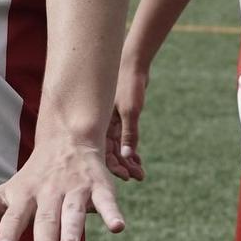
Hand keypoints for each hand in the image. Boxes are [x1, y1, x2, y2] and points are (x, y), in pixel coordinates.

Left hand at [0, 132, 125, 240]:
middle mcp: (48, 193)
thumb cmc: (30, 180)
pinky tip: (118, 227)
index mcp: (23, 197)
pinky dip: (112, 213)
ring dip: (73, 229)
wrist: (65, 140)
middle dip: (44, 238)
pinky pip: (107, 201)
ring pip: (73, 211)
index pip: (13, 217)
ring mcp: (73, 190)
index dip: (8, 233)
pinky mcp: (98, 187)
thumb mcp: (3, 194)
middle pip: (46, 218)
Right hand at [105, 58, 148, 180]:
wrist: (134, 64)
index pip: (103, 151)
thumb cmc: (129, 84)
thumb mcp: (130, 110)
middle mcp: (103, 124)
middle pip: (110, 152)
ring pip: (118, 147)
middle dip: (123, 166)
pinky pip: (124, 138)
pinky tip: (138, 159)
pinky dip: (131, 149)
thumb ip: (129, 133)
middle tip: (138, 177)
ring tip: (140, 172)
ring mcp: (111, 122)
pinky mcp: (120, 118)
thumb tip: (127, 156)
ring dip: (128, 160)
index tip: (127, 176)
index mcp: (100, 122)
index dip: (114, 166)